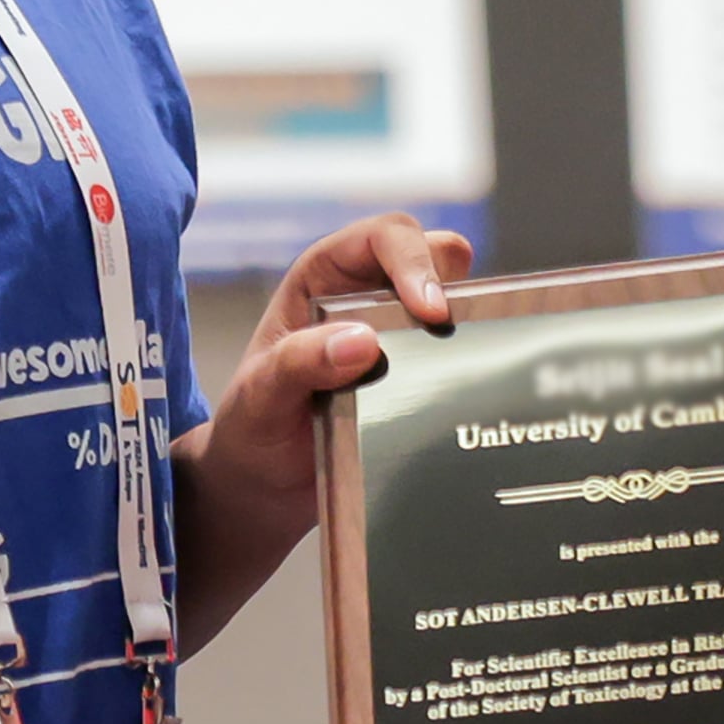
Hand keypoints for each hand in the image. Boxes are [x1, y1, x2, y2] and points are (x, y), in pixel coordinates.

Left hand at [200, 212, 473, 524]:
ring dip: (466, 323)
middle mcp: (368, 297)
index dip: (412, 260)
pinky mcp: (421, 374)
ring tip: (458, 362)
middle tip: (446, 332)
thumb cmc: (252, 427)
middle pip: (432, 256)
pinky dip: (471, 363)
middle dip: (448, 284)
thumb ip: (297, 364)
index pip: (381, 237)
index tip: (429, 310)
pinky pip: (461, 354)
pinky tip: (466, 391)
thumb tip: (362, 341)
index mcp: (324, 278)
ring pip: (456, 302)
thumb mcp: (259, 395)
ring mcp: (399, 336)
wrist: (266, 485)